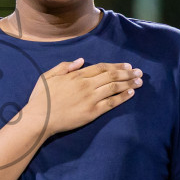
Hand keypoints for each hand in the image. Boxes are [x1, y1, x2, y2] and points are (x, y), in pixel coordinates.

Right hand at [24, 59, 140, 137]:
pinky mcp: (92, 112)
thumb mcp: (48, 76)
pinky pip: (111, 103)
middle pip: (112, 76)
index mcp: (76, 75)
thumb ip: (65, 66)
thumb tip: (81, 61)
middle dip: (128, 73)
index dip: (116, 66)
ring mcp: (90, 98)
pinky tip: (131, 93)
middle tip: (139, 72)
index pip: (101, 67)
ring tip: (140, 81)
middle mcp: (86, 84)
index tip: (127, 66)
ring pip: (114, 87)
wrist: (39, 118)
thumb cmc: (41, 98)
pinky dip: (123, 97)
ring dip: (129, 83)